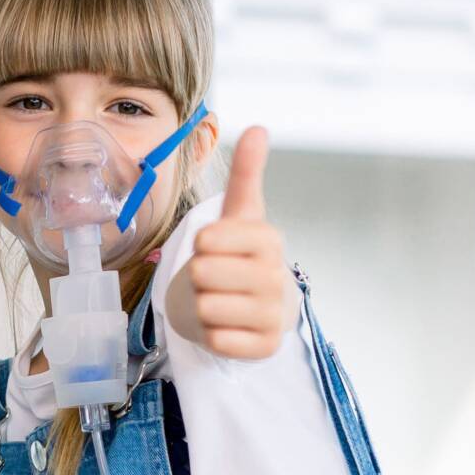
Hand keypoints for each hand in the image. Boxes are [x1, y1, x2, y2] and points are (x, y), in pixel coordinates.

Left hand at [186, 127, 288, 359]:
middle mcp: (276, 276)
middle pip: (201, 274)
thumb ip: (247, 173)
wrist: (265, 306)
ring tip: (221, 301)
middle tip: (216, 279)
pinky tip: (228, 326)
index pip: (208, 239)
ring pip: (204, 308)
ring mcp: (274, 314)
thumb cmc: (243, 255)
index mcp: (268, 239)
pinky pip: (216, 339)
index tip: (215, 247)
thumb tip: (259, 127)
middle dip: (198, 278)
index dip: (202, 245)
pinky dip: (212, 334)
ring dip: (201, 306)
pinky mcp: (264, 347)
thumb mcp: (242, 214)